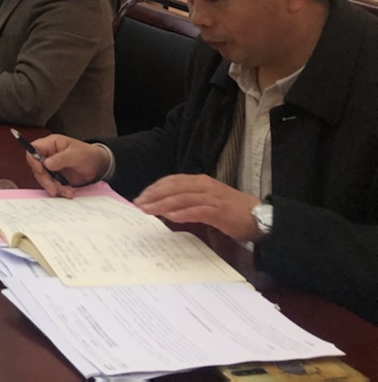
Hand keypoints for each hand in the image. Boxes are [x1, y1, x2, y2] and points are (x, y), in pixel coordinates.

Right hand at [24, 134, 110, 196]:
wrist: (99, 166)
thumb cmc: (88, 154)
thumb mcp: (76, 154)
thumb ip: (61, 158)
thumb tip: (46, 163)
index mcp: (51, 144)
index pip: (34, 149)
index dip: (33, 159)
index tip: (39, 169)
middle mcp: (48, 155)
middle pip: (37, 167)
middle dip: (45, 179)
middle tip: (54, 189)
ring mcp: (52, 167)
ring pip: (44, 178)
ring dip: (54, 187)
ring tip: (67, 192)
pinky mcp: (56, 177)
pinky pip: (52, 185)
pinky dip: (59, 190)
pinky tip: (68, 192)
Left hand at [133, 174, 261, 239]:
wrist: (260, 217)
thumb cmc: (232, 210)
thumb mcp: (207, 199)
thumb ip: (189, 200)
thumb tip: (167, 207)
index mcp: (200, 181)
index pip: (172, 180)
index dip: (155, 187)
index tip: (141, 195)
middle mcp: (204, 185)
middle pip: (173, 187)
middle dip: (154, 195)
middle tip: (138, 203)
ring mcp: (211, 197)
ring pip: (181, 198)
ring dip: (162, 204)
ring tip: (148, 210)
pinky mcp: (219, 211)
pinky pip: (197, 210)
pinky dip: (182, 213)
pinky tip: (170, 217)